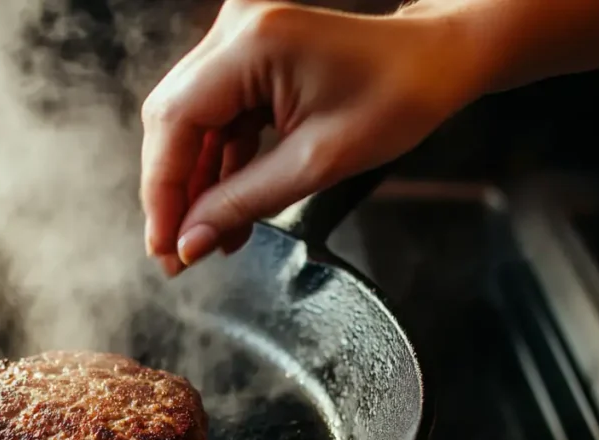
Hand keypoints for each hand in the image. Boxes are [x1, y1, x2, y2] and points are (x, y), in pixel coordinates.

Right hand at [140, 0, 481, 273]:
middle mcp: (235, 30)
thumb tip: (189, 242)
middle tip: (176, 250)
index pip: (175, 121)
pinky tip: (224, 207)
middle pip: (172, 120)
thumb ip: (243, 203)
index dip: (161, 191)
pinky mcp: (248, 56)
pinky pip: (214, 117)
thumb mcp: (317, 163)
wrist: (437, 60)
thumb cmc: (400, 95)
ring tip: (205, 237)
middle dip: (172, 192)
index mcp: (252, 44)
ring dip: (194, 184)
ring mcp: (239, 40)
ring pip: (189, 124)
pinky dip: (217, 165)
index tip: (163, 244)